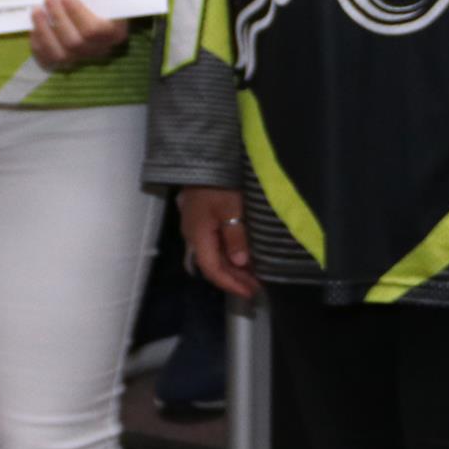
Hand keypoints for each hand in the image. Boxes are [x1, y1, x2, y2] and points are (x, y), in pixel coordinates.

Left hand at [28, 0, 129, 71]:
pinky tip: (34, 28)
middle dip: (58, 18)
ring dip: (44, 32)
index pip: (94, 29)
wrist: (104, 19)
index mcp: (114, 33)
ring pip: (60, 55)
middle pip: (75, 43)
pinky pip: (49, 61)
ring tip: (37, 11)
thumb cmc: (104, 3)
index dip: (76, 13)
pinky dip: (38, 45)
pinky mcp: (66, 64)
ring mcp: (82, 60)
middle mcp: (100, 50)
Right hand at [178, 186, 260, 300]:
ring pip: (213, 255)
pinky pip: (213, 243)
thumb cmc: (219, 183)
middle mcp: (192, 235)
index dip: (231, 284)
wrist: (203, 156)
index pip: (212, 269)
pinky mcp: (201, 218)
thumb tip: (240, 263)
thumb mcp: (232, 208)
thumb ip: (235, 236)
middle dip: (234, 278)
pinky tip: (242, 255)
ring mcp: (195, 227)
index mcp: (198, 236)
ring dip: (232, 267)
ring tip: (252, 274)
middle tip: (256, 286)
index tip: (251, 292)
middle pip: (212, 264)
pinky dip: (228, 253)